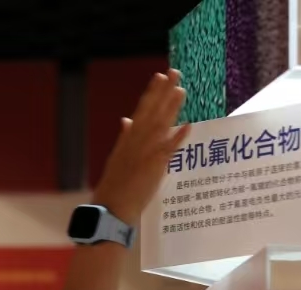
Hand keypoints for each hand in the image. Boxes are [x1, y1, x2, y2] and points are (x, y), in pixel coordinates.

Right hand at [92, 70, 188, 224]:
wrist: (112, 205)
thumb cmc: (116, 185)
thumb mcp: (117, 156)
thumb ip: (125, 136)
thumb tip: (126, 120)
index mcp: (128, 138)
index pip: (142, 109)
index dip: (152, 92)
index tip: (160, 76)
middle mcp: (137, 140)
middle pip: (152, 111)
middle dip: (163, 91)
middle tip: (174, 72)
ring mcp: (146, 150)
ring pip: (160, 124)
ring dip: (171, 106)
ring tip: (181, 89)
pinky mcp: (154, 165)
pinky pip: (169, 148)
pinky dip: (178, 136)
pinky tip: (188, 125)